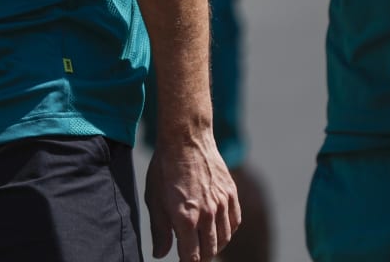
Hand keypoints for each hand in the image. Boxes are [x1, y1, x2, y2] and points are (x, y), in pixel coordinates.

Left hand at [145, 130, 240, 260]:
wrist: (185, 139)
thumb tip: (160, 254)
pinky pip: (235, 222)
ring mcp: (223, 204)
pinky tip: (218, 228)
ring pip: (225, 239)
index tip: (183, 261)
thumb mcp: (154, 199)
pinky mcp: (232, 194)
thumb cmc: (164, 168)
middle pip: (210, 250)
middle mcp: (208, 214)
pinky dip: (228, 230)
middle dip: (200, 256)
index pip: (192, 257)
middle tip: (192, 254)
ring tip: (203, 243)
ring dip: (214, 245)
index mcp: (186, 218)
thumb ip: (159, 230)